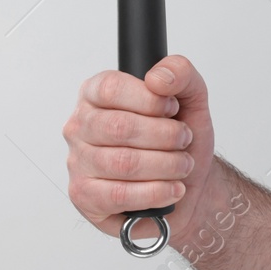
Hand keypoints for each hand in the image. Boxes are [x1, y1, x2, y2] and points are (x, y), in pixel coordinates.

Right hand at [63, 55, 218, 243]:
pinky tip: (172, 189)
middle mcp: (80, 126)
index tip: (172, 108)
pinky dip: (156, 192)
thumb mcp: (191, 97)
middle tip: (184, 140)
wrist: (191, 185)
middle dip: (165, 135)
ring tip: (183, 165)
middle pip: (119, 127)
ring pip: (123, 163)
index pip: (111, 88)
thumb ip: (180, 72)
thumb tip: (158, 78)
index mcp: (96, 94)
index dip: (149, 100)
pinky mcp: (85, 196)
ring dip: (166, 165)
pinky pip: (121, 195)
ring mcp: (79, 162)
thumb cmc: (181, 140)